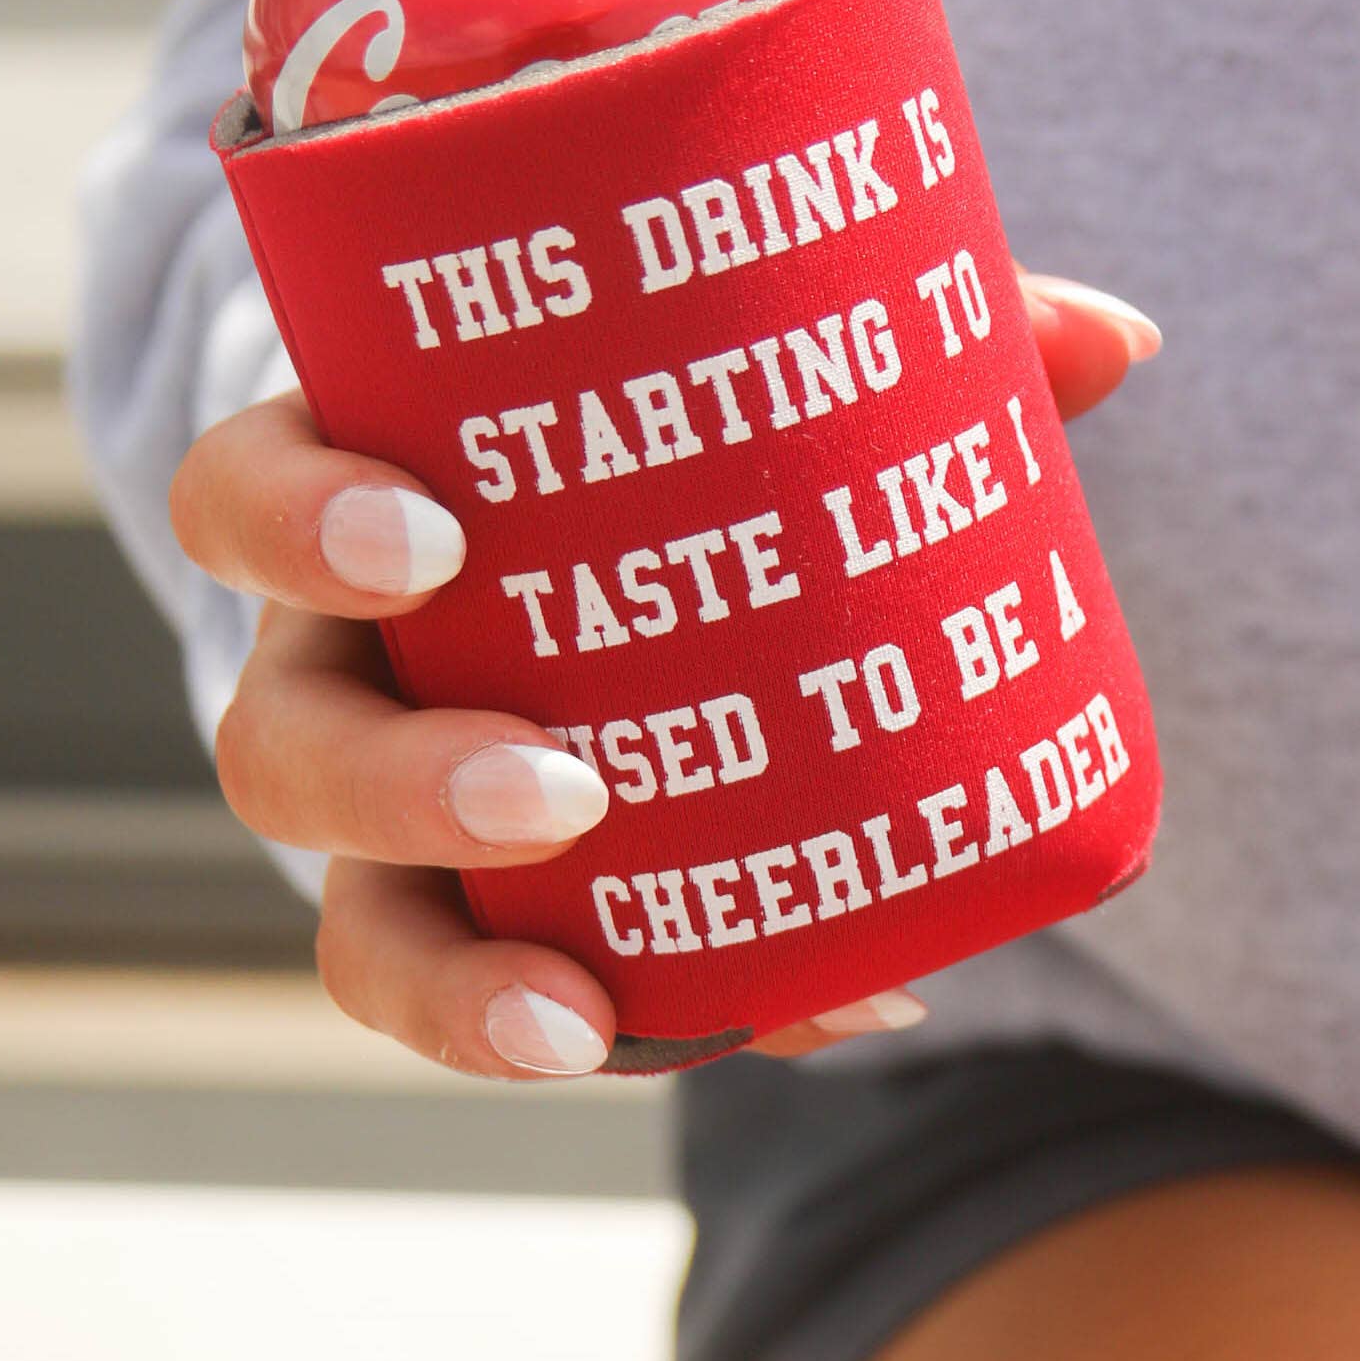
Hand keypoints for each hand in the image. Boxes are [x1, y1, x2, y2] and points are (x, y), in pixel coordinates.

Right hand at [171, 271, 1160, 1081]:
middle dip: (396, 785)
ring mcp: (397, 828)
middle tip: (558, 789)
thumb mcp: (740, 370)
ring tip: (577, 1013)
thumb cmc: (656, 442)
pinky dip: (661, 1025)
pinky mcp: (495, 927)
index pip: (241, 499)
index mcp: (359, 498)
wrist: (630, 584)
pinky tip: (836, 1019)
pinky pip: (523, 1003)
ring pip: (355, 926)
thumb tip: (1118, 339)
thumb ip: (908, 335)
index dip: (297, 521)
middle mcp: (339, 674)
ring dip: (458, 976)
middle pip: (279, 749)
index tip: (431, 537)